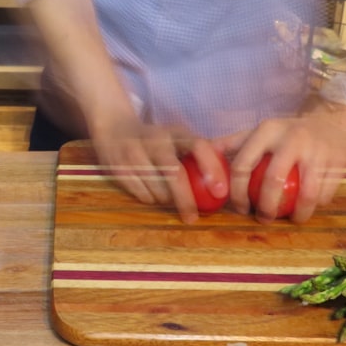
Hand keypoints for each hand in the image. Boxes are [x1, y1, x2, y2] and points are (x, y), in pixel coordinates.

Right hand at [90, 119, 229, 224]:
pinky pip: (141, 195)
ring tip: (170, 200)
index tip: (220, 192)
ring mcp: (134, 153)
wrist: (113, 128)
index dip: (211, 168)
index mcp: (175, 132)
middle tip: (193, 217)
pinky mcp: (118, 168)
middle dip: (186, 199)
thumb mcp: (177, 136)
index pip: (198, 146)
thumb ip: (201, 151)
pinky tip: (153, 194)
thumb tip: (232, 175)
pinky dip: (151, 200)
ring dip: (167, 201)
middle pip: (174, 174)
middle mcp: (155, 140)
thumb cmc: (156, 138)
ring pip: (157, 189)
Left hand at [219, 104, 345, 223]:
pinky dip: (315, 206)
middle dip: (265, 207)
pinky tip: (307, 210)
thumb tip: (205, 152)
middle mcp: (291, 138)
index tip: (240, 208)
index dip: (237, 192)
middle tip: (263, 219)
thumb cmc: (289, 132)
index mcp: (267, 130)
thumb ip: (234, 142)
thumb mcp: (262, 131)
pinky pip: (324, 194)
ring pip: (305, 193)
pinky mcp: (338, 161)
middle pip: (272, 181)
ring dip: (296, 213)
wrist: (333, 120)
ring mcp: (317, 150)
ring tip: (290, 220)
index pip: (243, 165)